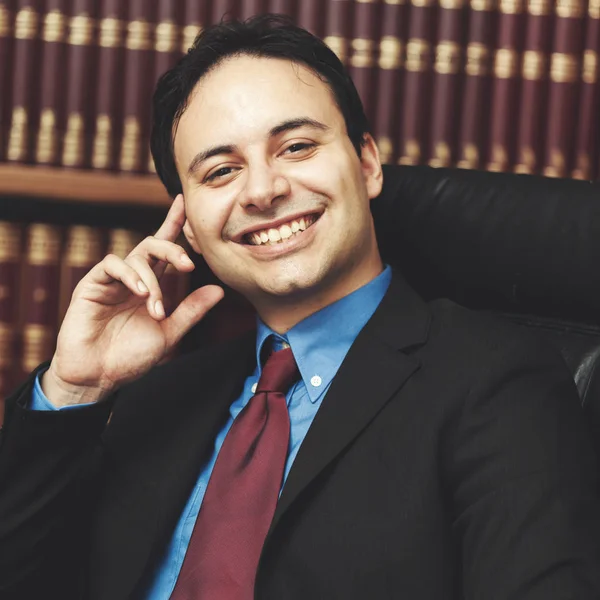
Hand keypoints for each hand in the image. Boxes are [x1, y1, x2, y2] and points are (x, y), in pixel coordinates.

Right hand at [42, 195, 223, 406]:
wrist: (98, 377)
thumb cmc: (131, 357)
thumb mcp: (169, 333)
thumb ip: (191, 311)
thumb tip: (219, 290)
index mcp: (152, 286)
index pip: (164, 250)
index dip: (173, 225)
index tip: (185, 204)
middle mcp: (133, 278)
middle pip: (153, 245)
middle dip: (172, 249)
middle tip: (187, 264)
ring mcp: (112, 280)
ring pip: (136, 256)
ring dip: (152, 281)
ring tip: (155, 309)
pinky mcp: (92, 284)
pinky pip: (112, 264)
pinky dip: (130, 275)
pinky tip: (140, 293)